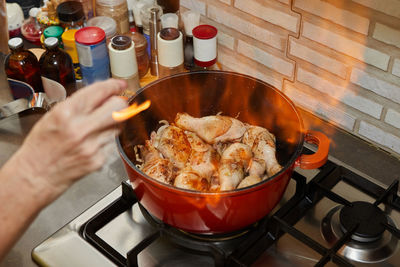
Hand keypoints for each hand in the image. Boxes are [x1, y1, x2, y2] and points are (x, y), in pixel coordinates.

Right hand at [8, 79, 127, 199]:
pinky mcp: (100, 160)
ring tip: (100, 126)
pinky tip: (96, 142)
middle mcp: (81, 129)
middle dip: (119, 102)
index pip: (100, 91)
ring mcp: (92, 146)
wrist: (36, 174)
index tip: (118, 84)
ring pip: (120, 124)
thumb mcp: (53, 116)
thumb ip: (79, 104)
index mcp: (66, 113)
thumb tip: (103, 94)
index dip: (113, 85)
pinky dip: (109, 139)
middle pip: (118, 106)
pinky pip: (114, 142)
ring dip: (115, 121)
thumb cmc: (41, 146)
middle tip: (116, 104)